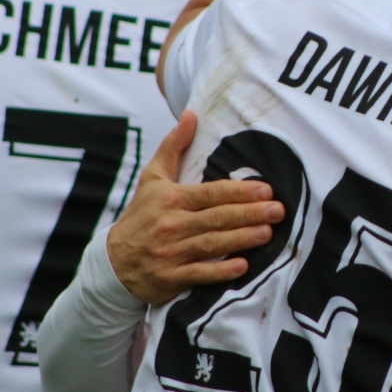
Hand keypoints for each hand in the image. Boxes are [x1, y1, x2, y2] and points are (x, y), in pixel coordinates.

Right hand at [107, 111, 284, 304]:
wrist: (114, 261)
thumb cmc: (141, 215)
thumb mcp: (152, 178)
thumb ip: (173, 146)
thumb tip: (190, 114)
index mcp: (171, 199)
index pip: (210, 194)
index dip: (239, 191)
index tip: (266, 190)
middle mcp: (172, 224)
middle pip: (216, 218)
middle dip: (249, 213)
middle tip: (278, 210)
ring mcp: (171, 252)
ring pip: (212, 244)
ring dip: (241, 239)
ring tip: (267, 232)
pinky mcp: (171, 278)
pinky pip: (200, 274)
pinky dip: (220, 272)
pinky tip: (243, 266)